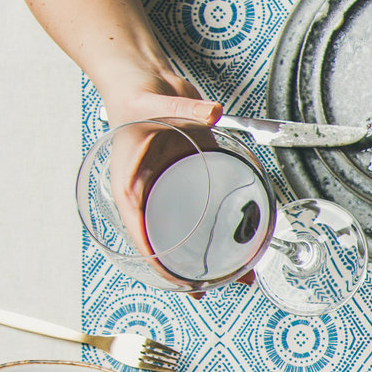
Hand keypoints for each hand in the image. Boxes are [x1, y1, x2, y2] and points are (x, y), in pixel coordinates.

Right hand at [94, 76, 223, 276]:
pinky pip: (205, 210)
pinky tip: (242, 243)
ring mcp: (171, 187)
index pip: (138, 229)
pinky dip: (220, 227)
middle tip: (204, 291)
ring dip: (207, 253)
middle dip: (183, 268)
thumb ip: (184, 109)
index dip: (154, 257)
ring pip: (187, 230)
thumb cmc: (137, 94)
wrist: (144, 80)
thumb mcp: (155, 103)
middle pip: (163, 239)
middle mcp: (150, 192)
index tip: (173, 278)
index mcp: (129, 183)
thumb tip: (211, 113)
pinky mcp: (191, 178)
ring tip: (235, 277)